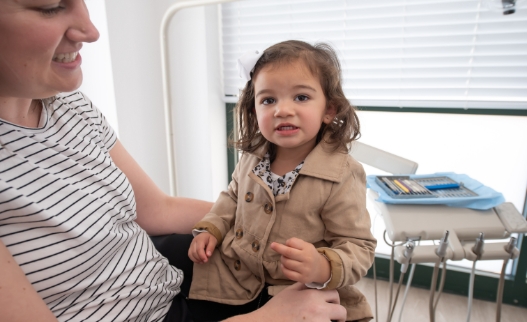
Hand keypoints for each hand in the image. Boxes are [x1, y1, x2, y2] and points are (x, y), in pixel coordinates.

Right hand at [188, 232, 216, 263]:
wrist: (206, 235)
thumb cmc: (210, 238)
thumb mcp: (213, 241)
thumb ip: (211, 247)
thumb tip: (208, 255)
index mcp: (200, 239)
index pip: (199, 249)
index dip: (202, 256)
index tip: (206, 260)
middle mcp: (194, 242)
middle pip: (194, 252)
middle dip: (199, 258)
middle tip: (205, 261)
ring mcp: (191, 245)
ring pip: (190, 254)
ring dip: (196, 260)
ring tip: (202, 262)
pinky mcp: (190, 248)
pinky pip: (189, 255)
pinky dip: (193, 259)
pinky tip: (199, 261)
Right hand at [224, 283, 345, 321]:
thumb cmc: (277, 308)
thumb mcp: (290, 291)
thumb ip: (304, 286)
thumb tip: (313, 282)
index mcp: (313, 295)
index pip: (335, 294)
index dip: (333, 299)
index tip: (329, 303)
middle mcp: (319, 309)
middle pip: (341, 311)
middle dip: (337, 313)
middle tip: (331, 316)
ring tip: (322, 321)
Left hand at [270, 237, 330, 283]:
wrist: (320, 269)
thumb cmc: (309, 255)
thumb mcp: (306, 246)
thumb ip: (295, 243)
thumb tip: (282, 245)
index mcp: (308, 248)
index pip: (292, 242)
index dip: (287, 242)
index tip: (285, 243)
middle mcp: (307, 259)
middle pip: (288, 252)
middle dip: (279, 249)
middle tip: (275, 247)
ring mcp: (305, 270)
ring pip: (286, 263)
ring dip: (282, 259)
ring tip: (284, 258)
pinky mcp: (302, 278)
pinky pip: (287, 273)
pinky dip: (283, 268)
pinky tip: (284, 265)